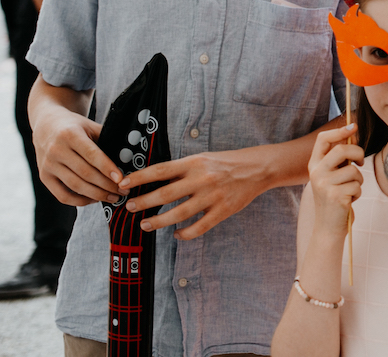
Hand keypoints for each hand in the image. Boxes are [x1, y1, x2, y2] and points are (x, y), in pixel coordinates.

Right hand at [32, 103, 122, 205]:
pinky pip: (62, 196)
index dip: (107, 168)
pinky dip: (80, 201)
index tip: (121, 179)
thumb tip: (129, 157)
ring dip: (97, 195)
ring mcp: (47, 165)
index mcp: (70, 134)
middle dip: (107, 185)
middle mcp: (56, 150)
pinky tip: (94, 200)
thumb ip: (107, 139)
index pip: (92, 154)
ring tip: (113, 197)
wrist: (46, 125)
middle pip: (85, 173)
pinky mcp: (43, 177)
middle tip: (124, 191)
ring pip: (75, 186)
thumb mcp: (90, 126)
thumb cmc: (75, 127)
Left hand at [120, 145, 275, 239]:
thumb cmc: (226, 163)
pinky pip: (199, 227)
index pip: (160, 170)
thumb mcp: (203, 159)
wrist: (258, 168)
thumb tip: (155, 182)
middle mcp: (202, 179)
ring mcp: (213, 196)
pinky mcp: (223, 210)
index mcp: (195, 163)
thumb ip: (182, 170)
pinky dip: (184, 233)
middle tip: (130, 208)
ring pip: (179, 214)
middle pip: (166, 194)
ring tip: (145, 225)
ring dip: (159, 221)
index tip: (123, 184)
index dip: (139, 178)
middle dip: (144, 202)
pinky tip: (176, 234)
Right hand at [306, 125, 363, 236]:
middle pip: (342, 150)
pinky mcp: (336, 196)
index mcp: (314, 165)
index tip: (354, 126)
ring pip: (354, 170)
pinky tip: (348, 201)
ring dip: (358, 181)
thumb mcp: (331, 176)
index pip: (323, 139)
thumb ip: (338, 159)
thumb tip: (353, 134)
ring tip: (349, 190)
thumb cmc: (334, 198)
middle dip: (358, 153)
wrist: (327, 227)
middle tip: (361, 162)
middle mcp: (316, 173)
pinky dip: (358, 193)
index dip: (339, 131)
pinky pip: (357, 186)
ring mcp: (325, 184)